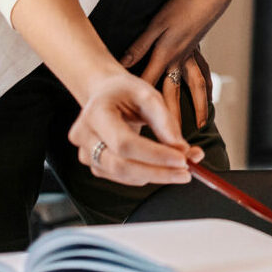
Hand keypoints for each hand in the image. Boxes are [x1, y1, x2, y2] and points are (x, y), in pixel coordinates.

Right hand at [67, 69, 200, 185]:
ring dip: (155, 176)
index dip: (154, 155)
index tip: (182, 159)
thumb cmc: (127, 93)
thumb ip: (166, 122)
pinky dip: (146, 175)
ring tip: (180, 168)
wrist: (104, 94)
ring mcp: (85, 153)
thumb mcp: (148, 95)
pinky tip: (162, 167)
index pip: (124, 143)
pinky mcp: (95, 165)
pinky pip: (123, 178)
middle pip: (120, 165)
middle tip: (187, 172)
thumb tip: (183, 151)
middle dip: (157, 172)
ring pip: (123, 175)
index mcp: (95, 112)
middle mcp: (84, 135)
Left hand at [121, 0, 231, 126]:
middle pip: (173, 95)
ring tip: (200, 126)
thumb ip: (140, 46)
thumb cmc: (181, 7)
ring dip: (197, 108)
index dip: (142, 104)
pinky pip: (203, 75)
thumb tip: (123, 65)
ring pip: (194, 89)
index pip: (149, 84)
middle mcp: (180, 61)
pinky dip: (206, 90)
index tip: (136, 124)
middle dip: (171, 119)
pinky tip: (207, 100)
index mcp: (165, 55)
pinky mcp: (199, 52)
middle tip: (171, 141)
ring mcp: (192, 58)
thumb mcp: (155, 24)